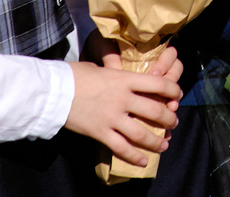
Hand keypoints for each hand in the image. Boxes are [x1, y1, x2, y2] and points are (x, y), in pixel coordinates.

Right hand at [66, 55, 180, 165]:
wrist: (53, 91)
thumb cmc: (75, 75)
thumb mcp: (101, 67)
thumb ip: (116, 72)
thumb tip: (123, 70)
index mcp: (124, 79)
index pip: (158, 83)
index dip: (172, 90)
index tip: (177, 95)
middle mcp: (122, 99)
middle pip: (155, 110)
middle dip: (168, 119)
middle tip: (173, 122)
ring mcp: (112, 118)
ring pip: (141, 133)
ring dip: (156, 141)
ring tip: (164, 144)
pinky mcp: (100, 133)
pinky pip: (121, 148)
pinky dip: (134, 156)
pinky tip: (143, 161)